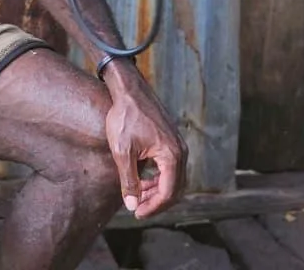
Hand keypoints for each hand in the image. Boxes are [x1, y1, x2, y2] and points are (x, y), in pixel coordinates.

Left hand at [102, 62, 186, 217]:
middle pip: (175, 188)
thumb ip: (129, 181)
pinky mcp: (172, 140)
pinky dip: (159, 178)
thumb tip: (132, 206)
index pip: (169, 192)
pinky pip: (171, 167)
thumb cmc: (125, 117)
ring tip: (136, 195)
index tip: (137, 213)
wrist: (129, 89)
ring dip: (157, 190)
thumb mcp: (123, 151)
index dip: (153, 207)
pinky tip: (142, 180)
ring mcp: (178, 144)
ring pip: (174, 178)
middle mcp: (180, 151)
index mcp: (171, 155)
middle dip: (156, 201)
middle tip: (137, 208)